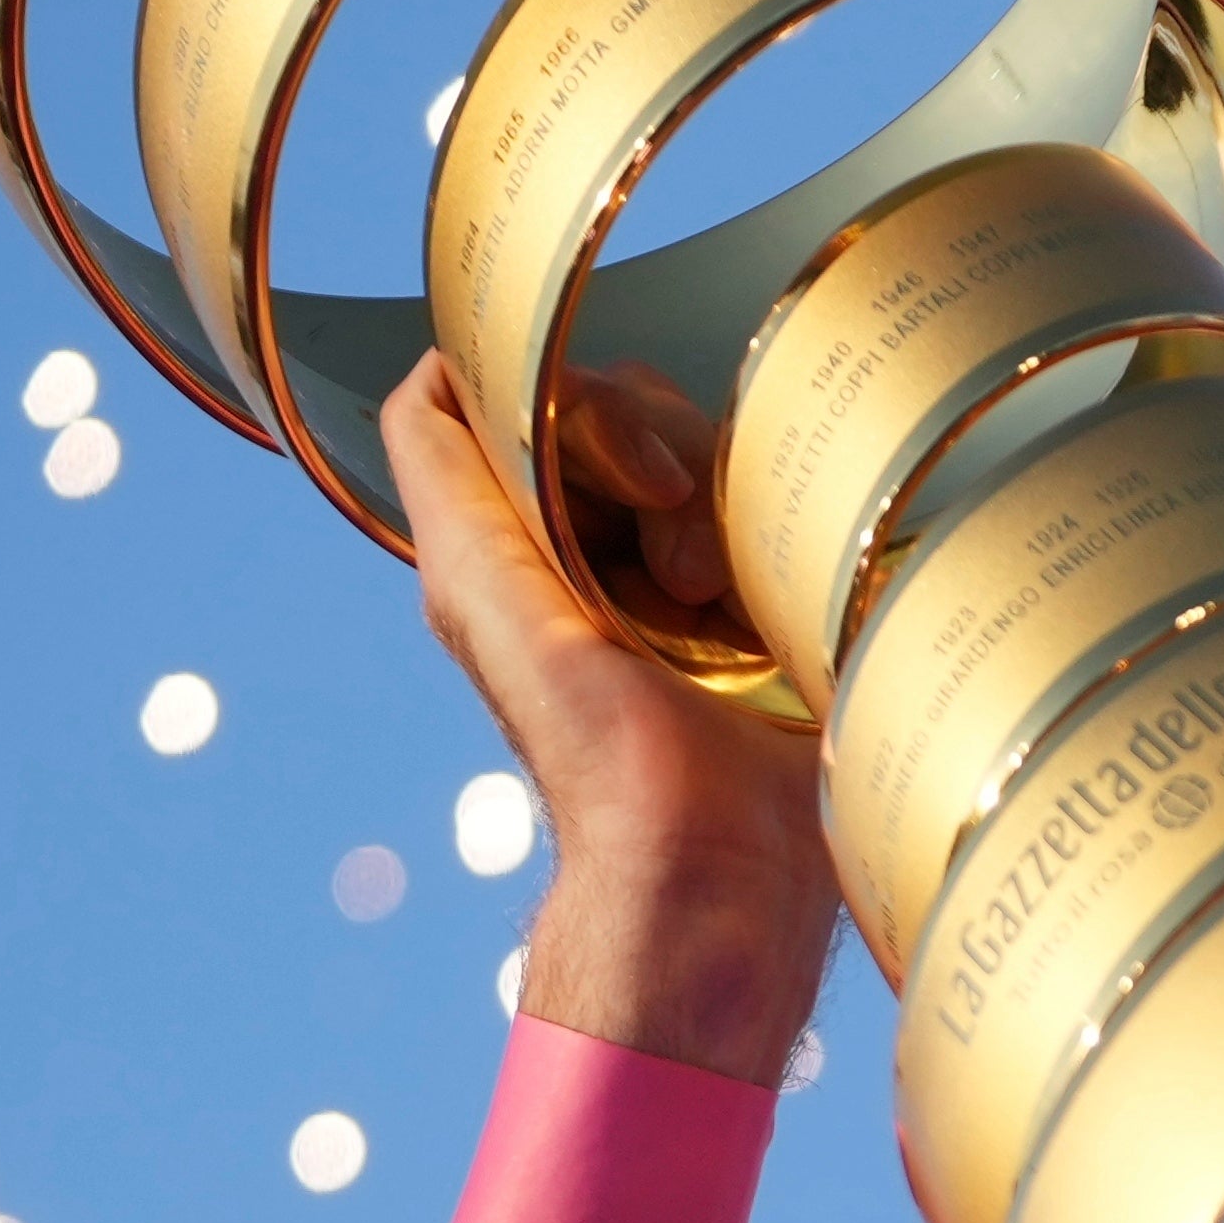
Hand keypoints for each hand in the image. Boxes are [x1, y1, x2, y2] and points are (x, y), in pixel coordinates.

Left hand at [392, 350, 835, 1088]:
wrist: (719, 860)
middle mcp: (612, 539)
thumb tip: (434, 362)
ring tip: (729, 615)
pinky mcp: (773, 596)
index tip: (640, 484)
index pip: (560, 394)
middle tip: (686, 578)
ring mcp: (697, 565)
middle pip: (647, 412)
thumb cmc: (597, 749)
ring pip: (722, 452)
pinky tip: (773, 615)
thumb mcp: (481, 589)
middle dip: (676, 476)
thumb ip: (441, 471)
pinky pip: (789, 507)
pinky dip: (786, 543)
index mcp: (534, 533)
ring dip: (732, 523)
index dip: (598, 412)